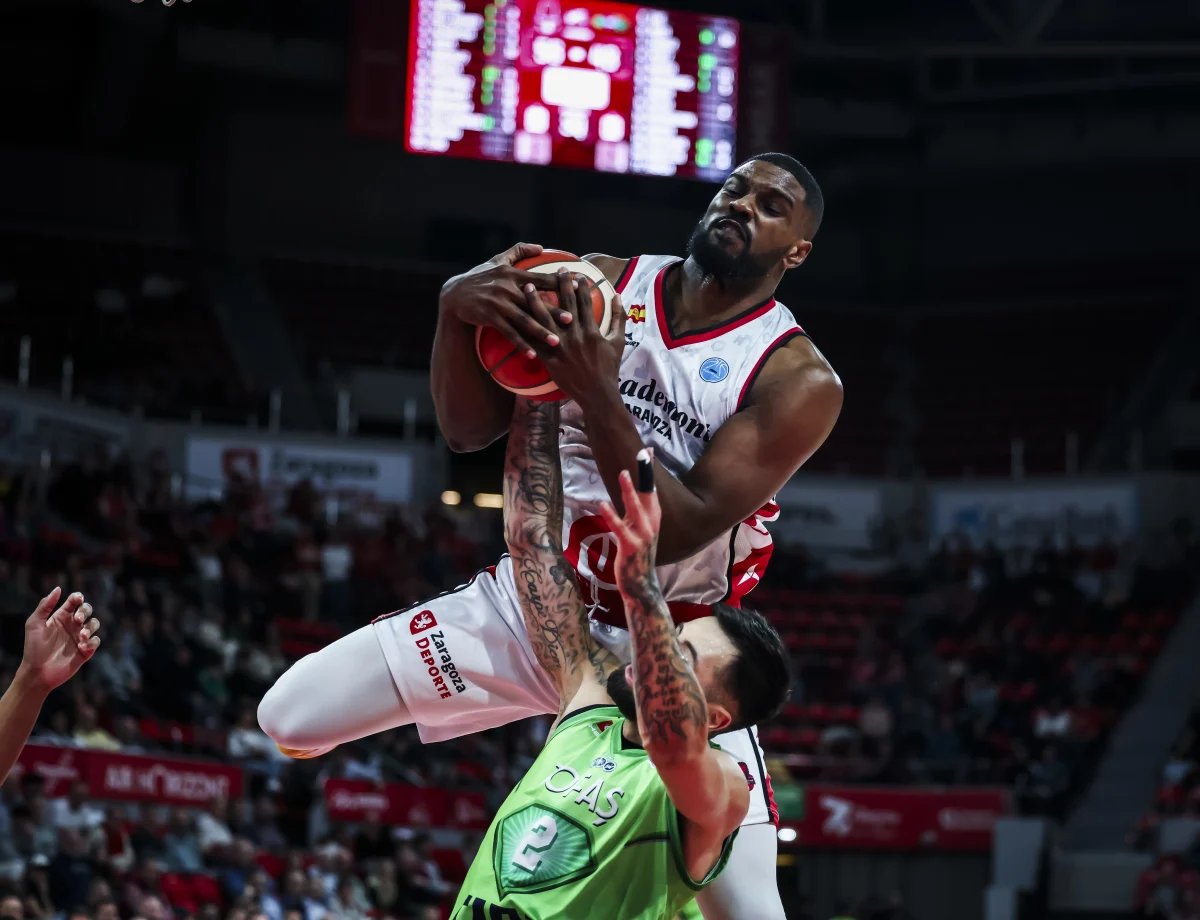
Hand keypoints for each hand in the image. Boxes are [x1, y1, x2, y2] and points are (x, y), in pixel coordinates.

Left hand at [18, 588, 101, 691]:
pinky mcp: (86, 650)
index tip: (77, 600)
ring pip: (95, 624)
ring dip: (90, 627)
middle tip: (77, 620)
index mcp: (61, 617)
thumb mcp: (34, 624)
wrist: (37, 672)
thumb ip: (45, 606)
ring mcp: (80, 638)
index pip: (74, 602)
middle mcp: (72, 625)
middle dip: (86, 611)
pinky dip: (92, 641)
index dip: (78, 597)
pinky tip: (82, 646)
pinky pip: (96, 641)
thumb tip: (58, 588)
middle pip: (87, 610)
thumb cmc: (33, 648)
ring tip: (81, 636)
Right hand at [439, 242, 570, 358]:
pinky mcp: (489, 317)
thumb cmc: (480, 277)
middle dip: (553, 310)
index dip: (559, 282)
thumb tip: (542, 247)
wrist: (454, 294)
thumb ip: (519, 250)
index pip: (540, 278)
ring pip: (523, 320)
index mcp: (512, 274)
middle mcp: (506, 288)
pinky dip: (520, 344)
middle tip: (571, 319)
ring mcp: (498, 304)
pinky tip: (532, 354)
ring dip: (540, 332)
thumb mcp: (497, 260)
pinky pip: (508, 333)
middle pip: (535, 302)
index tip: (577, 286)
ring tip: (555, 341)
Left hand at [529, 269, 626, 405]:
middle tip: (555, 269)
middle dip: (560, 285)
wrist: (598, 394)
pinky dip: (524, 329)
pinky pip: (534, 343)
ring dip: (534, 300)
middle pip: (565, 305)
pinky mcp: (549, 360)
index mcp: (592, 331)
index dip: (579, 286)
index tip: (575, 273)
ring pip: (544, 320)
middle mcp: (575, 336)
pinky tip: (515, 316)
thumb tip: (618, 296)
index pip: (585, 302)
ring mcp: (560, 348)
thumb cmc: (609, 368)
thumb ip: (618, 318)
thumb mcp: (618, 342)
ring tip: (526, 285)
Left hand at [598, 454, 661, 595]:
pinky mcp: (630, 547)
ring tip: (623, 473)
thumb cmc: (637, 555)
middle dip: (646, 473)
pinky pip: (620, 528)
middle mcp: (652, 524)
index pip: (652, 488)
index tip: (648, 450)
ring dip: (629, 490)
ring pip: (637, 508)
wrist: (641, 585)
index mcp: (653, 517)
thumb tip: (630, 492)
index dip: (649, 470)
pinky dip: (612, 515)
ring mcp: (643, 536)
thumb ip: (635, 511)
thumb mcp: (638, 529)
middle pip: (649, 493)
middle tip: (642, 453)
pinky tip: (602, 504)